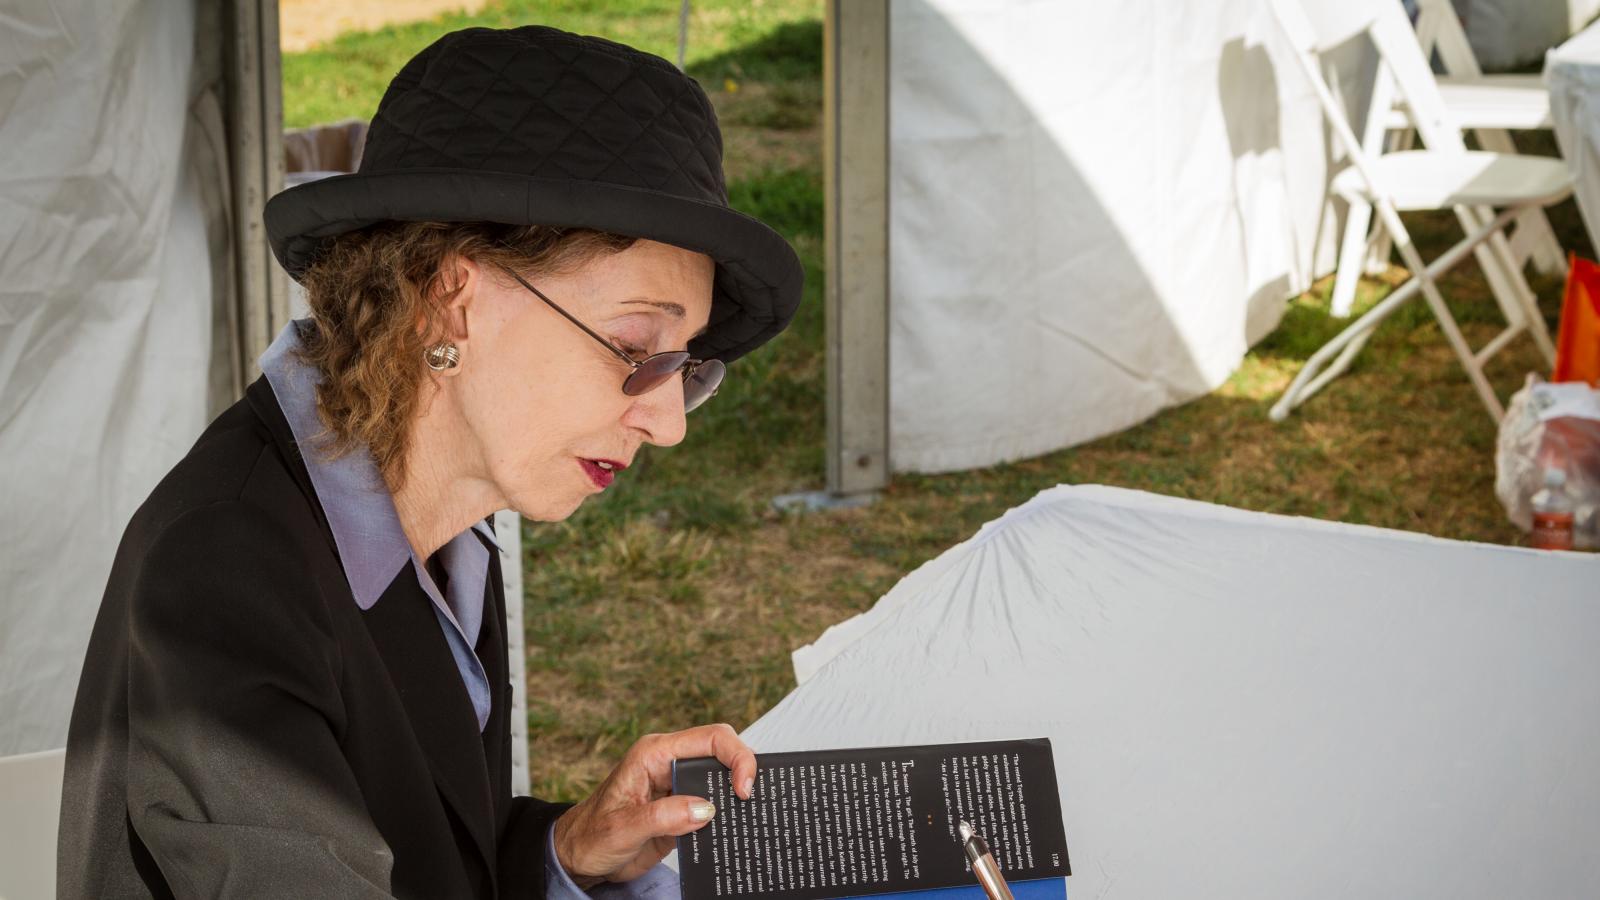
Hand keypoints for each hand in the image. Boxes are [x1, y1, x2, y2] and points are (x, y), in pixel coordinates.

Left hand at [551, 723, 756, 887]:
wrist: (579, 857)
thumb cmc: (590, 836)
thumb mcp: (623, 828)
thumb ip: (663, 817)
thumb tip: (706, 809)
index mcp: (654, 753)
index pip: (709, 739)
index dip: (736, 757)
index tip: (743, 789)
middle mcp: (669, 763)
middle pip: (722, 752)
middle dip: (744, 772)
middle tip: (750, 802)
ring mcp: (678, 786)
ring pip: (721, 777)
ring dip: (737, 792)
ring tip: (750, 815)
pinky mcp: (683, 809)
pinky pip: (715, 803)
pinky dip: (729, 813)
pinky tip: (736, 827)